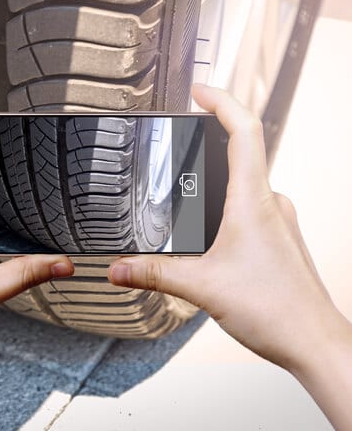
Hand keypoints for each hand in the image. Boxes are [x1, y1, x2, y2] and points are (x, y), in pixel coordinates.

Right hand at [108, 84, 351, 428]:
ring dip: (221, 174)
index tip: (198, 90)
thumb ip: (153, 273)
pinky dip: (230, 204)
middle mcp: (271, 204)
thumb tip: (119, 267)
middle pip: (246, 149)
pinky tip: (212, 228)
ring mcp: (279, 221)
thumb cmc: (276, 310)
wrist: (313, 343)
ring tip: (191, 178)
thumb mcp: (200, 287)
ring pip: (249, 182)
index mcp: (254, 201)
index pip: (244, 131)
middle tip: (186, 127)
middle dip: (214, 134)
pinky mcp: (280, 239)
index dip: (221, 102)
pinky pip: (254, 207)